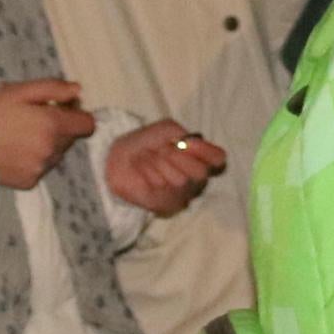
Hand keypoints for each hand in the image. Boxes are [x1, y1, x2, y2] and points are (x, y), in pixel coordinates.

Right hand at [0, 79, 95, 189]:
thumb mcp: (20, 91)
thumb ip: (53, 89)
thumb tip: (78, 91)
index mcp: (53, 125)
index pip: (87, 124)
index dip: (77, 114)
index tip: (61, 108)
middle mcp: (52, 150)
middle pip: (70, 138)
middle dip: (58, 127)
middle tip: (31, 118)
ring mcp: (41, 168)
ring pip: (56, 154)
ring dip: (46, 144)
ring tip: (18, 135)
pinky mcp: (28, 182)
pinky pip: (40, 168)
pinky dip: (33, 159)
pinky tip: (13, 151)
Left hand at [104, 119, 230, 218]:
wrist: (115, 158)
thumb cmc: (144, 143)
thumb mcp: (168, 129)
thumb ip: (189, 138)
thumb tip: (204, 148)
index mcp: (199, 157)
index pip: (218, 158)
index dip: (205, 151)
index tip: (188, 144)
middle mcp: (194, 176)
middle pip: (200, 171)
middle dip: (175, 157)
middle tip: (160, 151)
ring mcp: (181, 192)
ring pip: (179, 179)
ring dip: (158, 165)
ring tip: (146, 160)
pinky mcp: (166, 204)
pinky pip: (163, 187)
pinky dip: (149, 174)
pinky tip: (142, 173)